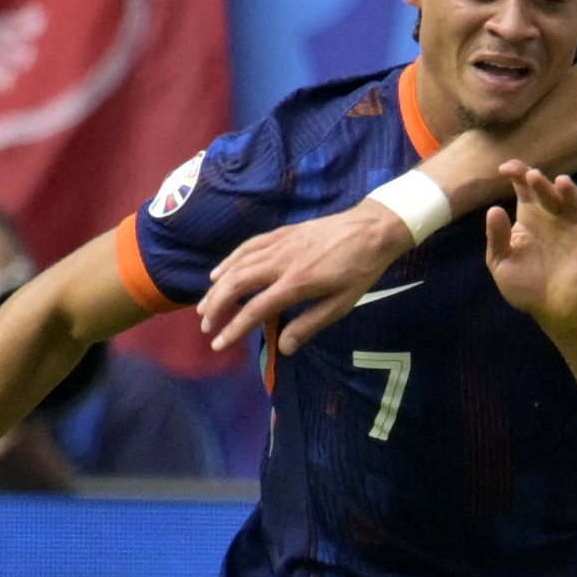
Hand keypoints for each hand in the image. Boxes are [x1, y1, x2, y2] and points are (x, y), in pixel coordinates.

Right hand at [198, 200, 410, 355]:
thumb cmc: (360, 270)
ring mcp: (278, 245)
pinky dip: (229, 261)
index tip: (219, 343)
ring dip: (217, 286)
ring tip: (205, 305)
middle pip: (237, 284)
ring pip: (237, 265)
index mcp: (296, 283)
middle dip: (216, 306)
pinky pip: (248, 247)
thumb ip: (310, 325)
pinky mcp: (281, 233)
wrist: (372, 229)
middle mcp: (280, 262)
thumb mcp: (342, 304)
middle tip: (206, 326)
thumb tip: (284, 348)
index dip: (234, 329)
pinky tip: (219, 272)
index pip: (255, 310)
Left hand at [485, 162, 576, 341]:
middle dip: (541, 183)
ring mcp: (574, 232)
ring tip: (562, 182)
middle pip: (549, 192)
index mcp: (530, 217)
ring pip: (575, 205)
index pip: (525, 188)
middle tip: (532, 176)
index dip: (518, 173)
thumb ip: (497, 238)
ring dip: (570, 192)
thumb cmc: (526, 285)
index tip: (506, 169)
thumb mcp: (501, 263)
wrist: (552, 313)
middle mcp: (553, 218)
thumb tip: (494, 209)